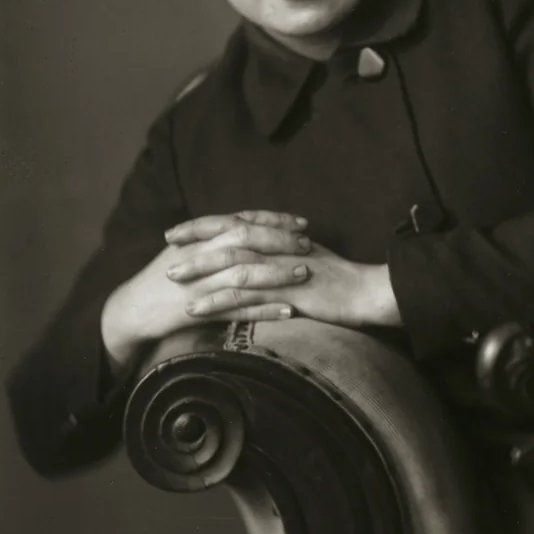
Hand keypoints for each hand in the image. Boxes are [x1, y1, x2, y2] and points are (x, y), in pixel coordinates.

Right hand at [100, 210, 309, 370]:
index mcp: (199, 238)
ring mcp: (200, 283)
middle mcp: (201, 255)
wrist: (132, 309)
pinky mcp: (200, 310)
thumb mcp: (186, 250)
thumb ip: (214, 238)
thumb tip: (247, 226)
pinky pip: (238, 309)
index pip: (242, 221)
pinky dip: (265, 310)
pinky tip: (289, 312)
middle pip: (247, 241)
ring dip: (278, 273)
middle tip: (308, 245)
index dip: (274, 220)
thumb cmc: (162, 278)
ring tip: (305, 273)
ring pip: (245, 273)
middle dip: (280, 241)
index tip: (301, 223)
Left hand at [162, 210, 402, 328]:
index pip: (235, 223)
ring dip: (199, 271)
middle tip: (165, 250)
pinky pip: (246, 297)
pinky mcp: (286, 294)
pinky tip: (197, 310)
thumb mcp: (307, 259)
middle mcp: (278, 248)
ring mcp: (282, 269)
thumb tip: (258, 252)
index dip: (204, 225)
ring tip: (171, 279)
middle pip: (228, 239)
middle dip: (194, 243)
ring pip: (232, 265)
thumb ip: (280, 252)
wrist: (369, 292)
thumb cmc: (340, 280)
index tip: (177, 231)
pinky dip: (218, 301)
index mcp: (281, 237)